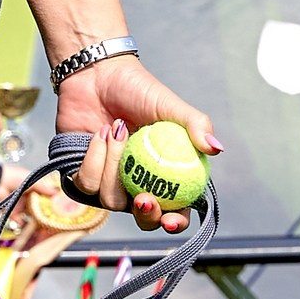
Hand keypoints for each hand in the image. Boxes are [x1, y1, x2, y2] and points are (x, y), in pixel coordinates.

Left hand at [54, 57, 220, 233]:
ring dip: (114, 164)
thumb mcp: (170, 106)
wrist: (97, 75)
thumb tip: (216, 149)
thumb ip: (195, 125)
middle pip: (144, 219)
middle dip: (145, 214)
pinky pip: (87, 185)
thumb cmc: (138, 90)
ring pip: (112, 201)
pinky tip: (98, 135)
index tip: (170, 219)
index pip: (176, 209)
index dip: (175, 222)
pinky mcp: (83, 177)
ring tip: (116, 129)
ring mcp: (110, 183)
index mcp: (166, 174)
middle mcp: (139, 184)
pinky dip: (93, 158)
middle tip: (142, 197)